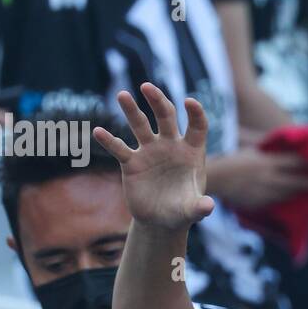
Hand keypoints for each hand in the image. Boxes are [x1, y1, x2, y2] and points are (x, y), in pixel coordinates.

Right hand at [94, 83, 214, 231]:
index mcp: (191, 152)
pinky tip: (99, 132)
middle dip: (157, 101)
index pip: (196, 126)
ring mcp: (150, 151)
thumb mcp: (192, 210)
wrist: (161, 221)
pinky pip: (119, 148)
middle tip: (147, 87)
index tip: (190, 102)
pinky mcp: (131, 163)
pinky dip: (109, 141)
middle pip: (165, 116)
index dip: (195, 114)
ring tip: (122, 95)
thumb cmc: (182, 211)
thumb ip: (200, 207)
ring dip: (131, 110)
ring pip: (140, 125)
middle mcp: (170, 146)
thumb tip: (208, 207)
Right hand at [206, 149, 307, 210]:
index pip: (294, 162)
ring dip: (297, 191)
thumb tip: (281, 142)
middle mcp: (267, 177)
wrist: (214, 177)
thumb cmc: (232, 159)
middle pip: (294, 180)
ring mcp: (263, 191)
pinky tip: (289, 198)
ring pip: (285, 193)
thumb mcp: (250, 150)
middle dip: (307, 182)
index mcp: (266, 161)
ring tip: (307, 190)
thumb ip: (266, 148)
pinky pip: (274, 202)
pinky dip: (282, 199)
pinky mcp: (258, 203)